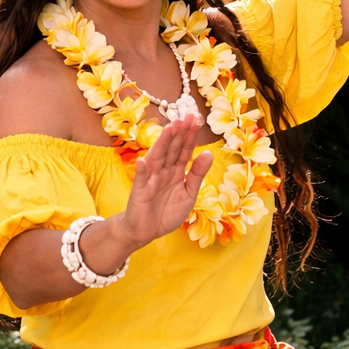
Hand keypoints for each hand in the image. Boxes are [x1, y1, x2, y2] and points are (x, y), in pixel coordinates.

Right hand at [110, 114, 213, 250]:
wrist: (147, 231)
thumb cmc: (167, 212)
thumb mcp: (189, 194)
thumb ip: (197, 174)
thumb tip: (208, 153)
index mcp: (175, 171)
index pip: (184, 151)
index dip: (189, 137)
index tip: (195, 121)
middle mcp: (163, 171)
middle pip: (171, 149)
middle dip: (179, 134)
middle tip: (186, 117)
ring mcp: (150, 179)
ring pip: (157, 158)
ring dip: (162, 143)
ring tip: (169, 129)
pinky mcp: (140, 191)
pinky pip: (140, 179)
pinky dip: (141, 171)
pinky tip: (143, 161)